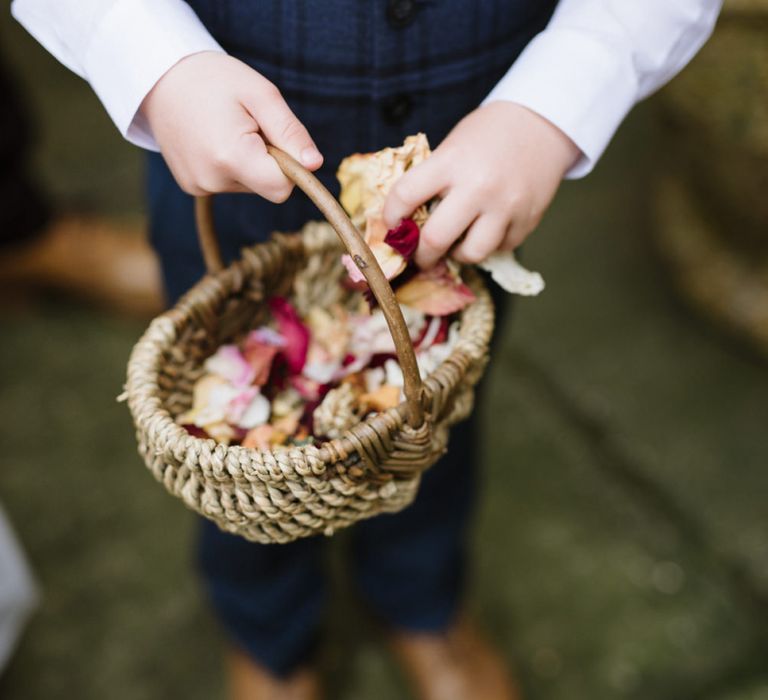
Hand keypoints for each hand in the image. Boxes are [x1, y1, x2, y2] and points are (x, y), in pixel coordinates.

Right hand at [140, 51, 322, 201]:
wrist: (159, 77)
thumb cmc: (214, 79)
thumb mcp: (261, 95)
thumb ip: (291, 132)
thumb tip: (315, 165)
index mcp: (230, 157)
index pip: (282, 188)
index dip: (290, 167)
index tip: (279, 139)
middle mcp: (212, 180)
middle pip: (266, 186)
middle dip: (268, 160)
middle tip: (247, 125)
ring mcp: (199, 186)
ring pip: (249, 185)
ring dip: (249, 161)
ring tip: (227, 128)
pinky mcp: (192, 186)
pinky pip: (230, 183)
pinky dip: (231, 165)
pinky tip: (213, 139)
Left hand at [383, 102, 579, 267]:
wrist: (542, 124)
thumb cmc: (489, 134)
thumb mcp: (453, 146)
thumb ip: (432, 180)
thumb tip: (406, 222)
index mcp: (451, 161)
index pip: (405, 196)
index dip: (390, 217)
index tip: (392, 225)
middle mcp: (478, 186)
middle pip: (436, 239)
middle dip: (421, 255)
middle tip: (419, 255)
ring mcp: (506, 206)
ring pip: (471, 254)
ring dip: (456, 254)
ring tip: (455, 244)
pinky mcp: (527, 220)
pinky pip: (499, 248)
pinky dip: (488, 244)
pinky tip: (486, 229)